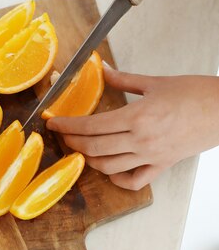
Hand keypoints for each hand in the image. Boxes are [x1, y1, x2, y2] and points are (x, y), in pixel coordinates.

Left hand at [46, 63, 218, 189]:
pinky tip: (109, 170)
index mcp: (137, 117)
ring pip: (110, 166)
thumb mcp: (154, 82)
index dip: (68, 126)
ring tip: (80, 150)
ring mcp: (152, 156)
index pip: (92, 126)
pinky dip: (118, 179)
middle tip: (62, 136)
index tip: (54, 123)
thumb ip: (124, 79)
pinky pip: (135, 180)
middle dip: (73, 143)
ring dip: (89, 160)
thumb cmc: (194, 94)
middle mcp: (141, 140)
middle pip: (95, 148)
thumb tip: (103, 70)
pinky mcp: (163, 165)